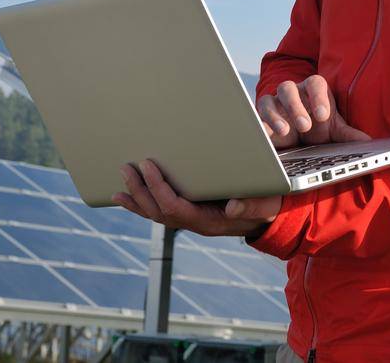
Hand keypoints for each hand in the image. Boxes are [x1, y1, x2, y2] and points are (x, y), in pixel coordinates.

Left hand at [112, 159, 282, 235]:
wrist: (269, 216)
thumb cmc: (267, 205)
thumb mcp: (266, 204)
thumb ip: (252, 205)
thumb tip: (232, 207)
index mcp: (209, 222)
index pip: (176, 208)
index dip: (159, 188)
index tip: (149, 166)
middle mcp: (195, 224)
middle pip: (159, 212)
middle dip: (141, 191)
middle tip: (127, 168)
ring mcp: (190, 220)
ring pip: (155, 214)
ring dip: (136, 198)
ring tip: (120, 182)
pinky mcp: (188, 213)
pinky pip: (160, 211)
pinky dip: (142, 203)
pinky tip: (127, 195)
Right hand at [256, 75, 371, 148]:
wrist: (298, 138)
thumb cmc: (318, 129)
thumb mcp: (333, 131)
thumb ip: (348, 134)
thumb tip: (369, 142)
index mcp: (313, 90)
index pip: (315, 84)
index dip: (318, 97)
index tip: (323, 115)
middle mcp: (293, 93)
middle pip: (289, 89)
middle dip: (296, 106)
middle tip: (305, 125)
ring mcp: (275, 103)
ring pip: (271, 98)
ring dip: (277, 114)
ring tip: (286, 131)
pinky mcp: (262, 117)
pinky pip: (258, 114)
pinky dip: (262, 123)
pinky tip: (268, 135)